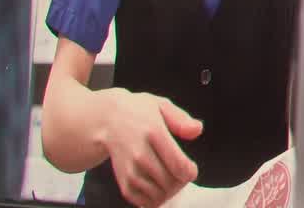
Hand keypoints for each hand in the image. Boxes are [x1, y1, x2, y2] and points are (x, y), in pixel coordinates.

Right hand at [97, 89, 202, 206]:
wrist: (106, 120)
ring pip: (156, 194)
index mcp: (153, 133)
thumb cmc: (138, 113)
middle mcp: (139, 154)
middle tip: (180, 173)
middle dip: (181, 182)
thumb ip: (182, 119)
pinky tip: (157, 188)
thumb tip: (197, 130)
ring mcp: (128, 169)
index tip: (190, 167)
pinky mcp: (122, 180)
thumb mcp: (161, 106)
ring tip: (170, 180)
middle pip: (169, 182)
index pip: (178, 165)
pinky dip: (153, 200)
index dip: (190, 172)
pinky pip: (141, 201)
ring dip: (168, 192)